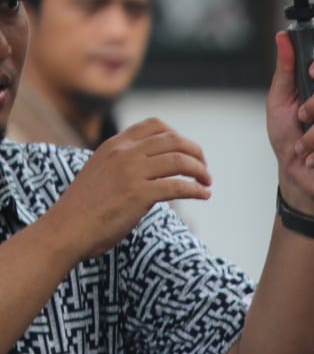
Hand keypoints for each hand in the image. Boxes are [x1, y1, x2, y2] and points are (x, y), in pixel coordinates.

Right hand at [39, 117, 211, 261]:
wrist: (67, 228)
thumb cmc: (84, 207)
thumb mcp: (102, 172)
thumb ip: (124, 164)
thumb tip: (155, 168)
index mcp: (114, 145)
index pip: (154, 125)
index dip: (178, 136)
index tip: (188, 152)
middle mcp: (123, 153)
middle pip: (174, 141)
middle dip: (196, 153)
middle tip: (204, 170)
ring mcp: (131, 172)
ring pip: (180, 161)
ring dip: (200, 171)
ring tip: (206, 183)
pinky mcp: (139, 194)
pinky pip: (179, 186)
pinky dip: (196, 190)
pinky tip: (203, 195)